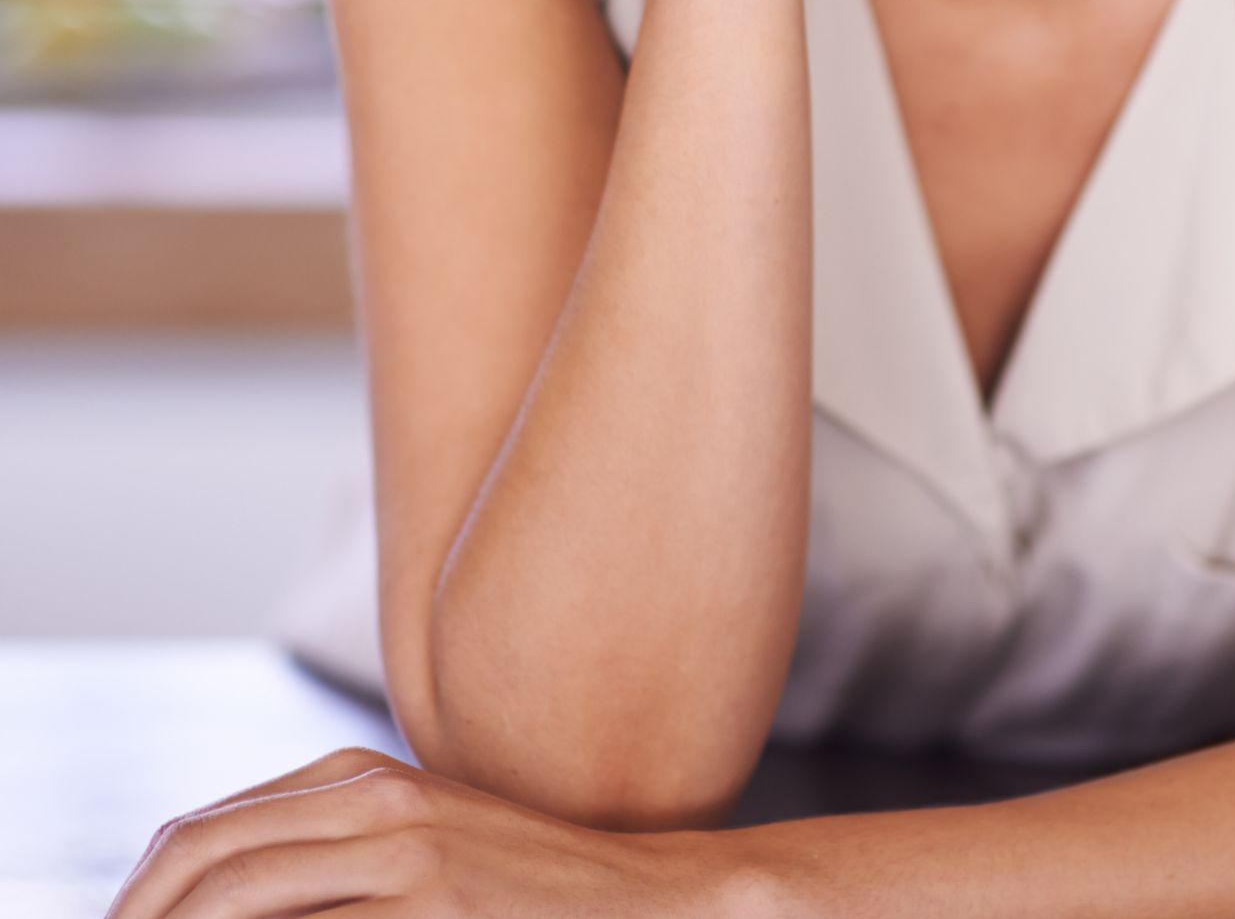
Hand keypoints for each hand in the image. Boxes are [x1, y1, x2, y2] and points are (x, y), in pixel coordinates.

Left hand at [103, 743, 769, 917]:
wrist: (646, 894)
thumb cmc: (527, 887)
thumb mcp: (424, 844)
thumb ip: (335, 852)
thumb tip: (217, 890)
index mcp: (362, 776)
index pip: (200, 831)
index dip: (141, 898)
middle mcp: (375, 800)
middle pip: (200, 861)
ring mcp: (407, 855)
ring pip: (239, 900)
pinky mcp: (436, 907)